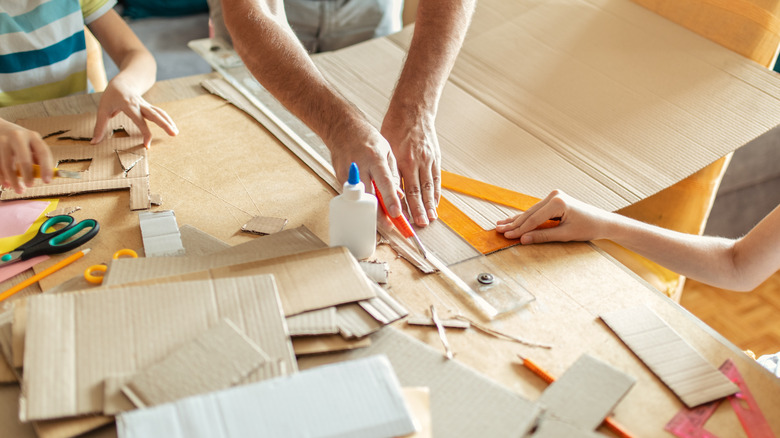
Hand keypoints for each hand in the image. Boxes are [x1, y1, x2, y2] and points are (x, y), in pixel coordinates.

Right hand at [0, 120, 52, 193]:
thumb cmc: (19, 140)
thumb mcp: (31, 144)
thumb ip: (38, 158)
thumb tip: (48, 176)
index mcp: (32, 136)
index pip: (43, 152)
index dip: (46, 168)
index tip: (47, 181)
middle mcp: (18, 137)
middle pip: (24, 159)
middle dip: (28, 175)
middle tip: (30, 186)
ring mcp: (3, 141)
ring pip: (8, 165)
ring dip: (13, 180)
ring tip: (19, 189)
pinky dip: (1, 177)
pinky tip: (6, 184)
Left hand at [92, 76, 177, 147]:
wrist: (123, 81)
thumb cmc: (111, 95)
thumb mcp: (102, 109)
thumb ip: (99, 127)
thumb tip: (94, 143)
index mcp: (128, 105)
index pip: (139, 121)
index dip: (145, 133)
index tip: (147, 145)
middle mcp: (140, 104)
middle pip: (155, 114)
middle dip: (165, 124)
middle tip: (174, 134)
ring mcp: (146, 105)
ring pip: (160, 112)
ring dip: (169, 122)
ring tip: (175, 133)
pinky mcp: (149, 106)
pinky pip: (160, 112)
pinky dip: (167, 119)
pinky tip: (172, 127)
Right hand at [330, 125, 402, 219]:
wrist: (341, 128)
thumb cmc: (366, 138)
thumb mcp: (387, 150)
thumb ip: (393, 173)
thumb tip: (399, 194)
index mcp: (374, 158)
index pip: (384, 182)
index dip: (390, 200)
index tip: (396, 213)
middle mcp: (359, 167)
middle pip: (369, 196)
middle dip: (378, 214)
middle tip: (389, 226)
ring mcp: (347, 174)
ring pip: (358, 199)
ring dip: (370, 212)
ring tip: (382, 221)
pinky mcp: (340, 178)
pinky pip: (352, 195)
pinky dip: (362, 202)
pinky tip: (370, 207)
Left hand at [381, 107, 440, 226]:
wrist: (413, 110)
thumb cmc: (395, 127)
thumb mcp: (385, 147)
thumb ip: (386, 168)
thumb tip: (383, 188)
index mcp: (400, 159)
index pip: (400, 188)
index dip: (400, 204)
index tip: (399, 217)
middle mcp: (415, 161)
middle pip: (416, 191)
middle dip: (417, 210)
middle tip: (418, 225)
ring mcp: (427, 160)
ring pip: (428, 187)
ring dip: (429, 205)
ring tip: (429, 219)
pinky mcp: (435, 158)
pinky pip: (436, 179)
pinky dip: (436, 193)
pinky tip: (434, 203)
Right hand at [495, 190, 610, 243]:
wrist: (602, 222)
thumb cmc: (588, 227)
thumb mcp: (565, 235)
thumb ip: (542, 236)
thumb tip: (523, 239)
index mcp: (558, 202)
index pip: (534, 219)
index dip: (519, 230)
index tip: (507, 236)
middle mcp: (554, 196)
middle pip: (529, 214)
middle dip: (514, 224)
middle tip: (499, 231)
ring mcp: (554, 196)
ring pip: (531, 211)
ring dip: (516, 220)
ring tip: (500, 225)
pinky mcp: (554, 200)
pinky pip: (536, 211)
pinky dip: (526, 217)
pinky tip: (513, 220)